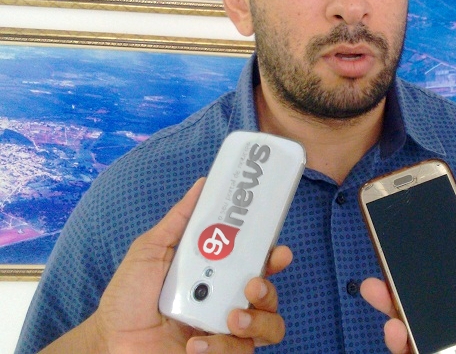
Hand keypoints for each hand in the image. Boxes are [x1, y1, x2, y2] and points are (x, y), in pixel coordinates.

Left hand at [41, 179, 292, 353]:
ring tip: (231, 319)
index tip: (278, 251)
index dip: (274, 256)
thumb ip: (179, 221)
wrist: (110, 342)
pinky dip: (221, 347)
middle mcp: (228, 301)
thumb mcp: (150, 251)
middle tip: (251, 285)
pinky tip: (195, 345)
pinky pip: (242, 352)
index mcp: (217, 274)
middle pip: (270, 294)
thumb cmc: (127, 298)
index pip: (257, 262)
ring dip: (257, 320)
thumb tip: (202, 185)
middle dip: (269, 289)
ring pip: (271, 326)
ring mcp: (227, 331)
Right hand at [360, 251, 455, 353]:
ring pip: (408, 335)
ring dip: (391, 315)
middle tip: (379, 275)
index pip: (452, 298)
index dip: (433, 278)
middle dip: (396, 292)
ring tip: (381, 296)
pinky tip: (395, 331)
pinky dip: (399, 344)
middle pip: (421, 313)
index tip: (418, 255)